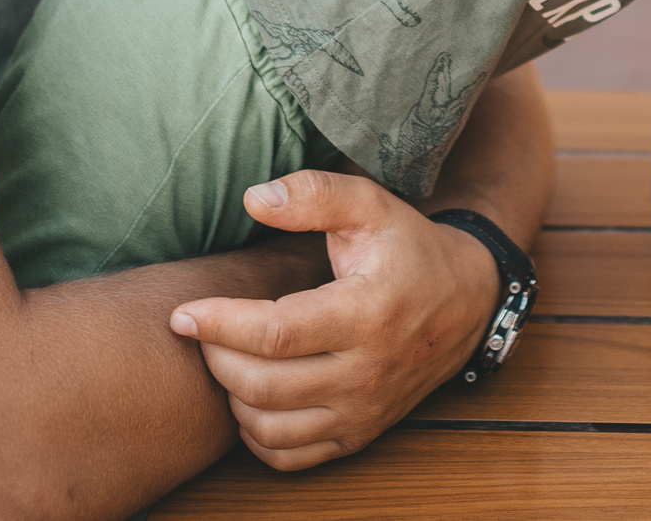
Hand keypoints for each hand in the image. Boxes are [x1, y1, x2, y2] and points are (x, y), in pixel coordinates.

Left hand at [168, 170, 499, 471]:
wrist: (468, 301)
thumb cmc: (410, 249)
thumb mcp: (371, 206)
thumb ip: (314, 194)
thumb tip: (253, 199)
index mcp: (366, 313)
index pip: (275, 333)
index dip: (218, 324)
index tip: (182, 313)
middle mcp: (366, 372)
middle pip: (263, 384)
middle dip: (216, 357)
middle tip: (203, 330)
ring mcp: (364, 411)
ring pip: (270, 427)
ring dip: (233, 396)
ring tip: (227, 358)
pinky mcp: (361, 434)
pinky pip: (290, 456)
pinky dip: (256, 434)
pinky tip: (251, 397)